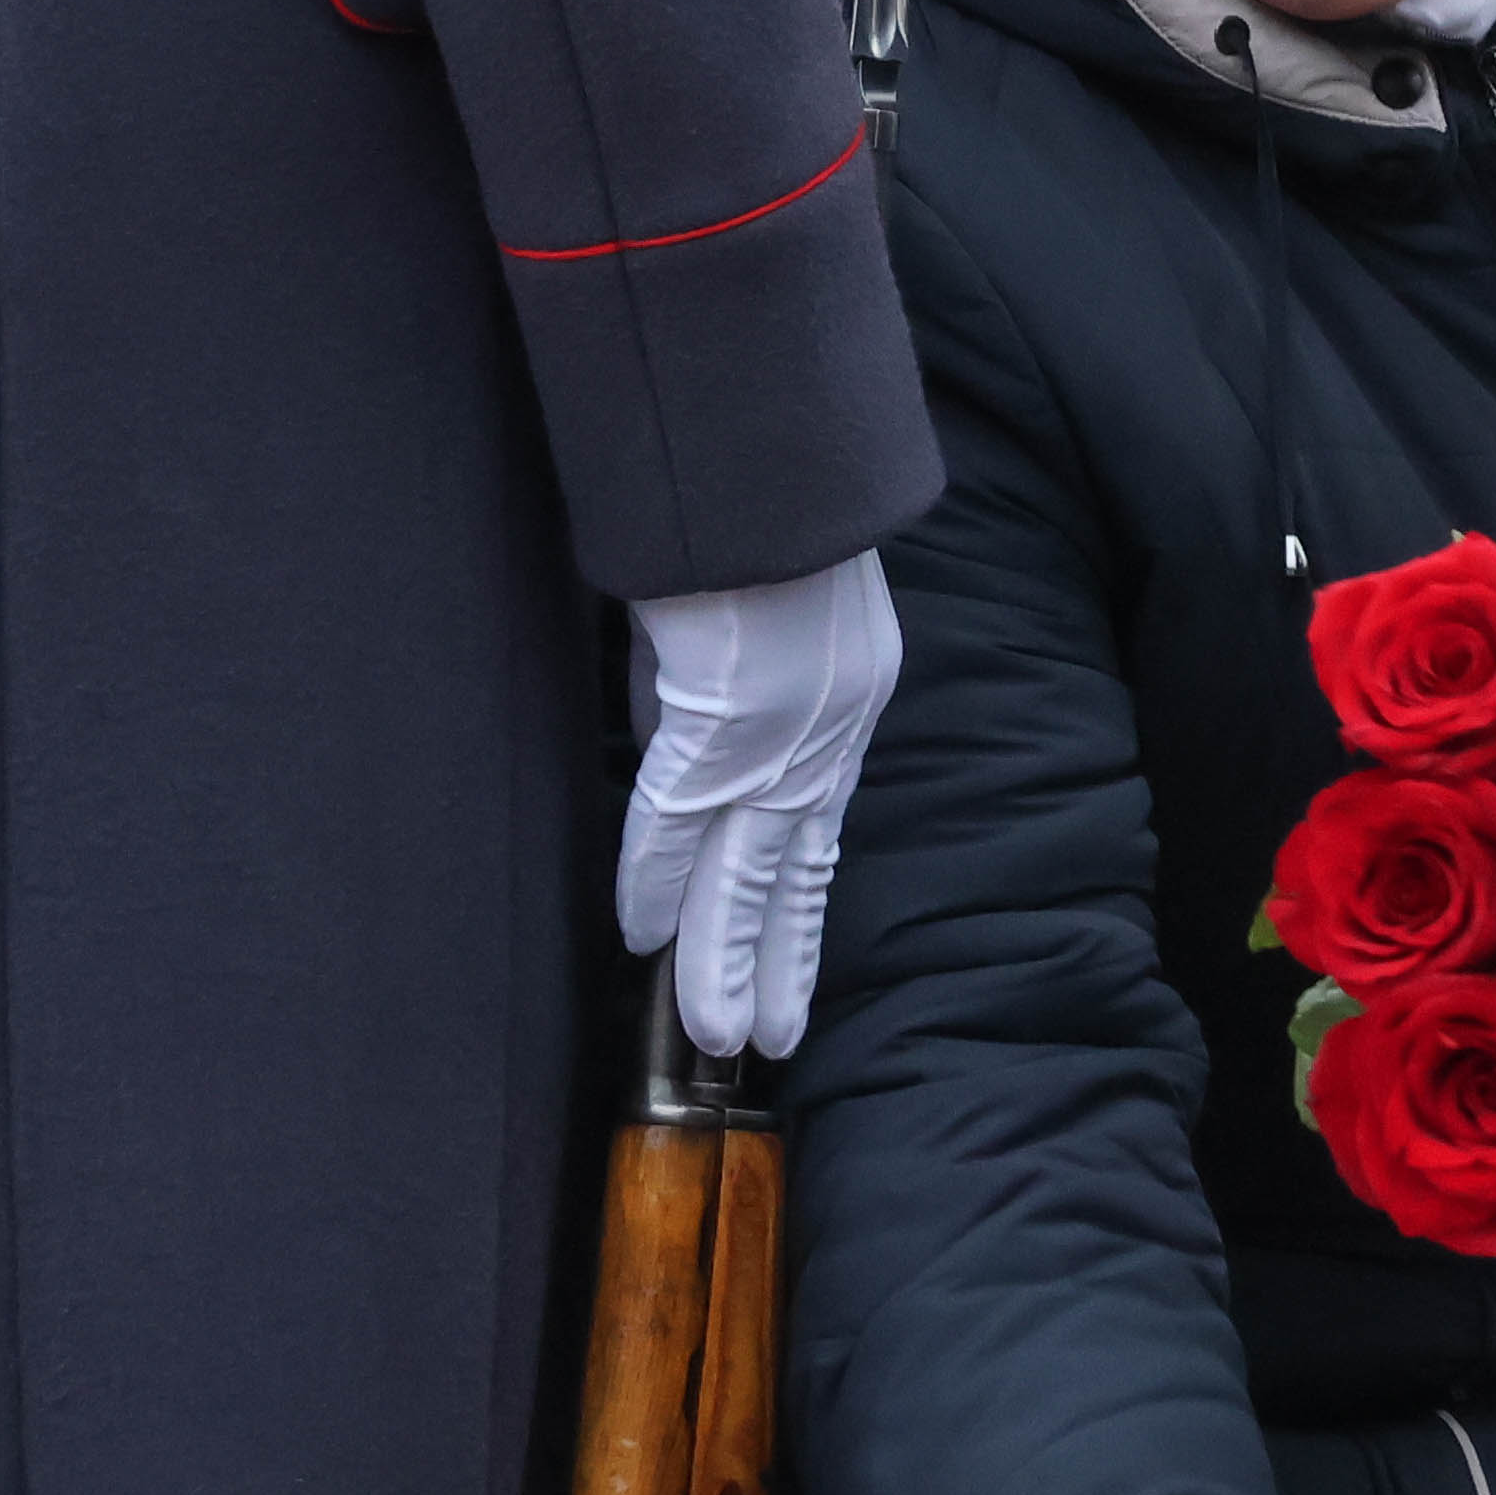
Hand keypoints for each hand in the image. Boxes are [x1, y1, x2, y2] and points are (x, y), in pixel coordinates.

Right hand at [618, 549, 903, 1056]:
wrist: (765, 456)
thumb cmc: (751, 511)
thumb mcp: (761, 611)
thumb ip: (729, 684)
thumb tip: (689, 739)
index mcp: (850, 697)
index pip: (822, 826)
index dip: (799, 903)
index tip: (789, 961)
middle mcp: (833, 726)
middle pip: (798, 867)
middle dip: (777, 958)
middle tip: (767, 1038)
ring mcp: (785, 728)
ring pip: (751, 870)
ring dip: (725, 956)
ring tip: (719, 1031)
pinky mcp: (728, 718)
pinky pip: (680, 818)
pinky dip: (659, 881)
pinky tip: (644, 939)